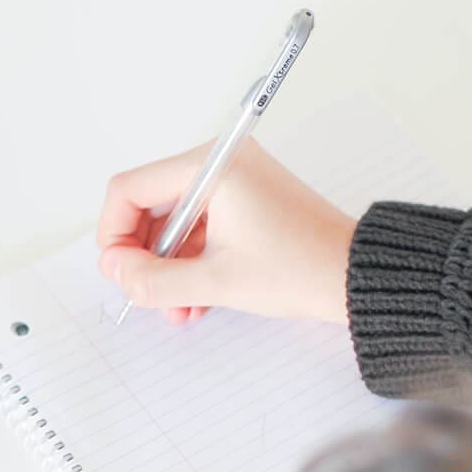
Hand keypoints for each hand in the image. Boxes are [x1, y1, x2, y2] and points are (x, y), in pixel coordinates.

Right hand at [96, 139, 356, 324]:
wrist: (356, 277)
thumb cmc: (301, 269)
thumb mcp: (214, 281)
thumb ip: (152, 279)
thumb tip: (114, 270)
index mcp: (211, 167)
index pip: (129, 189)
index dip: (114, 234)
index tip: (120, 271)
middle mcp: (219, 164)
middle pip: (147, 205)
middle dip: (142, 255)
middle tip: (144, 291)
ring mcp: (232, 183)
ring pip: (171, 223)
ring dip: (165, 267)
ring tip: (174, 306)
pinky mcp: (243, 202)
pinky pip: (196, 229)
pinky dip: (188, 262)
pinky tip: (193, 299)